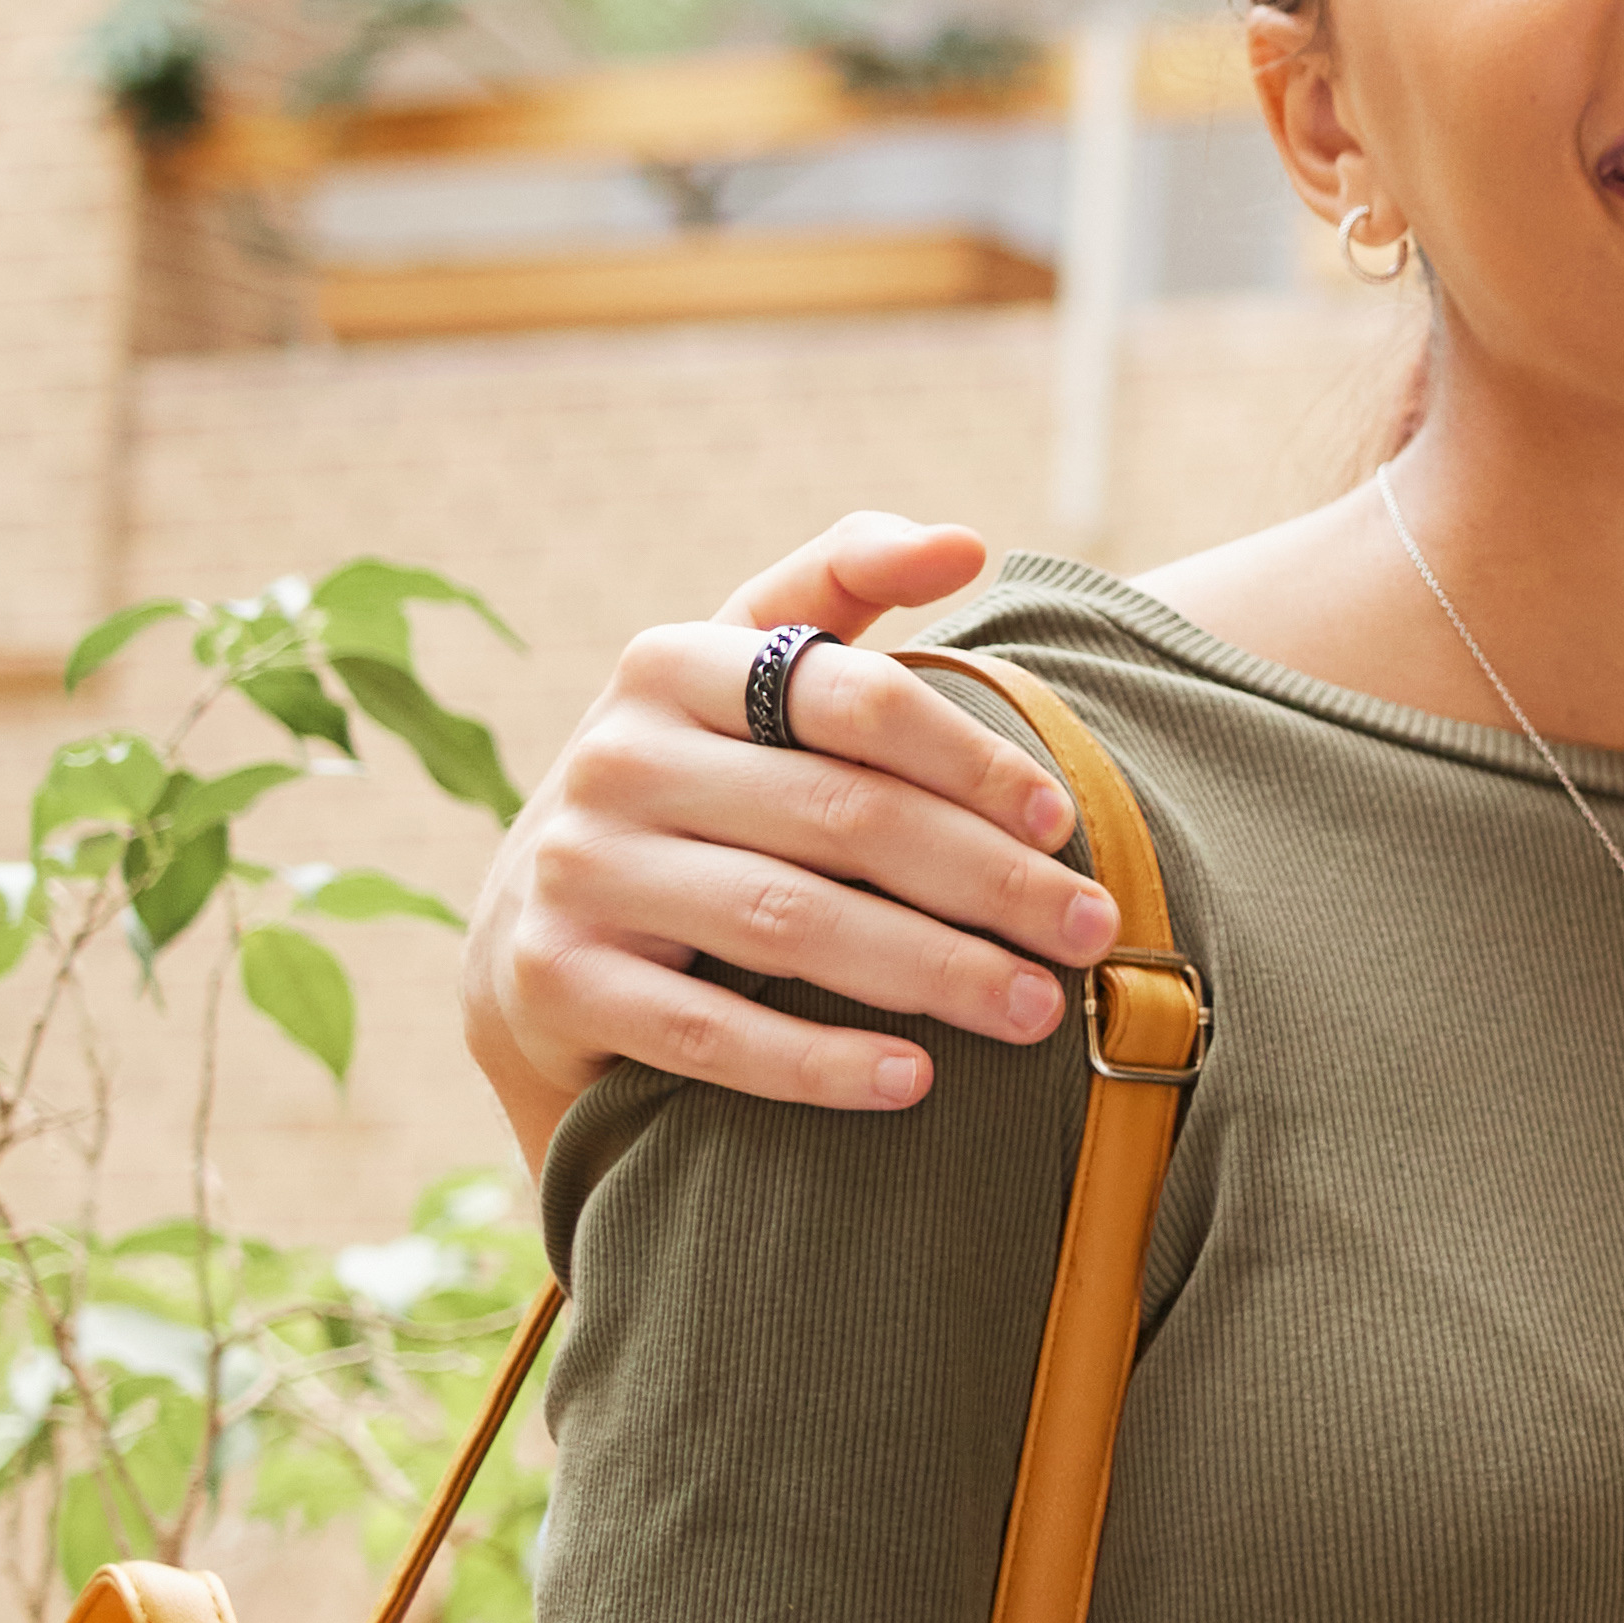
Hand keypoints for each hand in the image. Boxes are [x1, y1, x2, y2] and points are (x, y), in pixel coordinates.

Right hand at [458, 515, 1114, 1154]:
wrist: (535, 927)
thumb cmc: (699, 782)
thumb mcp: (745, 666)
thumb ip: (844, 586)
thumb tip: (965, 542)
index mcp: (671, 664)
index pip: (849, 695)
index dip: (968, 755)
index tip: (1063, 817)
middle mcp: (612, 759)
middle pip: (841, 818)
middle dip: (987, 880)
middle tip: (1088, 930)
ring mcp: (578, 871)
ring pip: (787, 923)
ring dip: (931, 972)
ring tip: (1035, 1011)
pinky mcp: (555, 979)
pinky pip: (707, 1031)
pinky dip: (817, 1062)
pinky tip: (914, 1080)